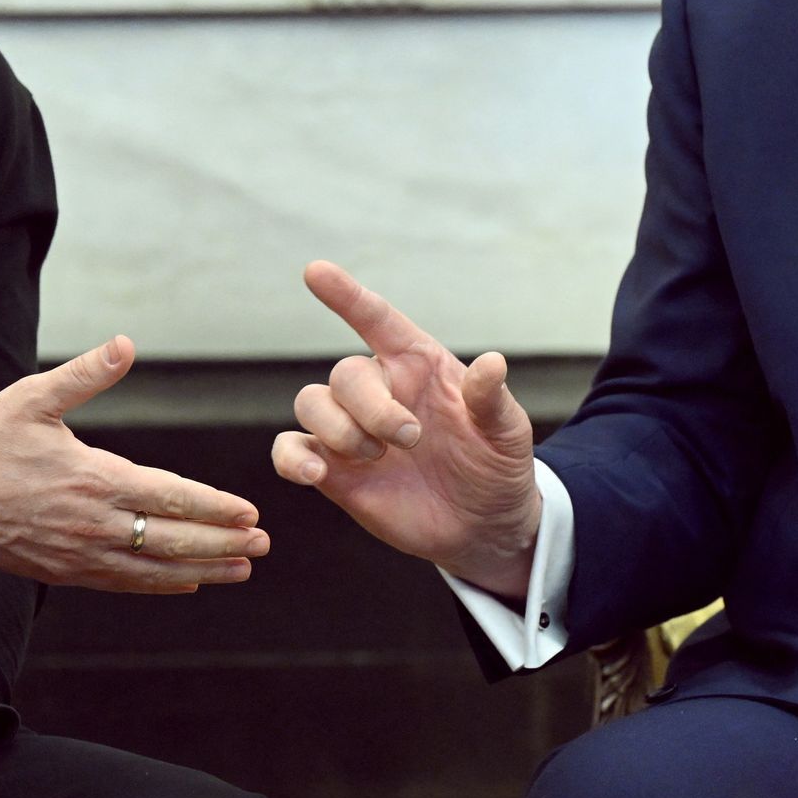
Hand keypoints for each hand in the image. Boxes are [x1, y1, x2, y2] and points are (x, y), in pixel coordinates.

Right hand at [0, 334, 269, 593]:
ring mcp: (76, 554)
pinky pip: (120, 584)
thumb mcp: (32, 397)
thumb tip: (125, 344)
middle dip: (221, 543)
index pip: (169, 498)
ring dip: (200, 571)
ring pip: (151, 569)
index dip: (213, 507)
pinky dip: (157, 585)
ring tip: (241, 570)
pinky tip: (185, 584)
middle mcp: (92, 524)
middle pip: (170, 540)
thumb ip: (85, 375)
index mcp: (93, 479)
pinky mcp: (60, 572)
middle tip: (262, 544)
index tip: (250, 512)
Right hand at [271, 262, 540, 600]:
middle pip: (345, 373)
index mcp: (419, 366)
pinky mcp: (334, 471)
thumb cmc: (496, 465)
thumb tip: (492, 363)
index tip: (315, 271)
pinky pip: (290, 449)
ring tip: (376, 458)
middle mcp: (380, 391)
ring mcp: (352, 429)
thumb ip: (492, 400)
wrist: (484, 526)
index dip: (346, 296)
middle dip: (371, 407)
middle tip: (410, 439)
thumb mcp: (508, 433)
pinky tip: (315, 474)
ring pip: (311, 402)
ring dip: (338, 429)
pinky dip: (291, 458)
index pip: (377, 320)